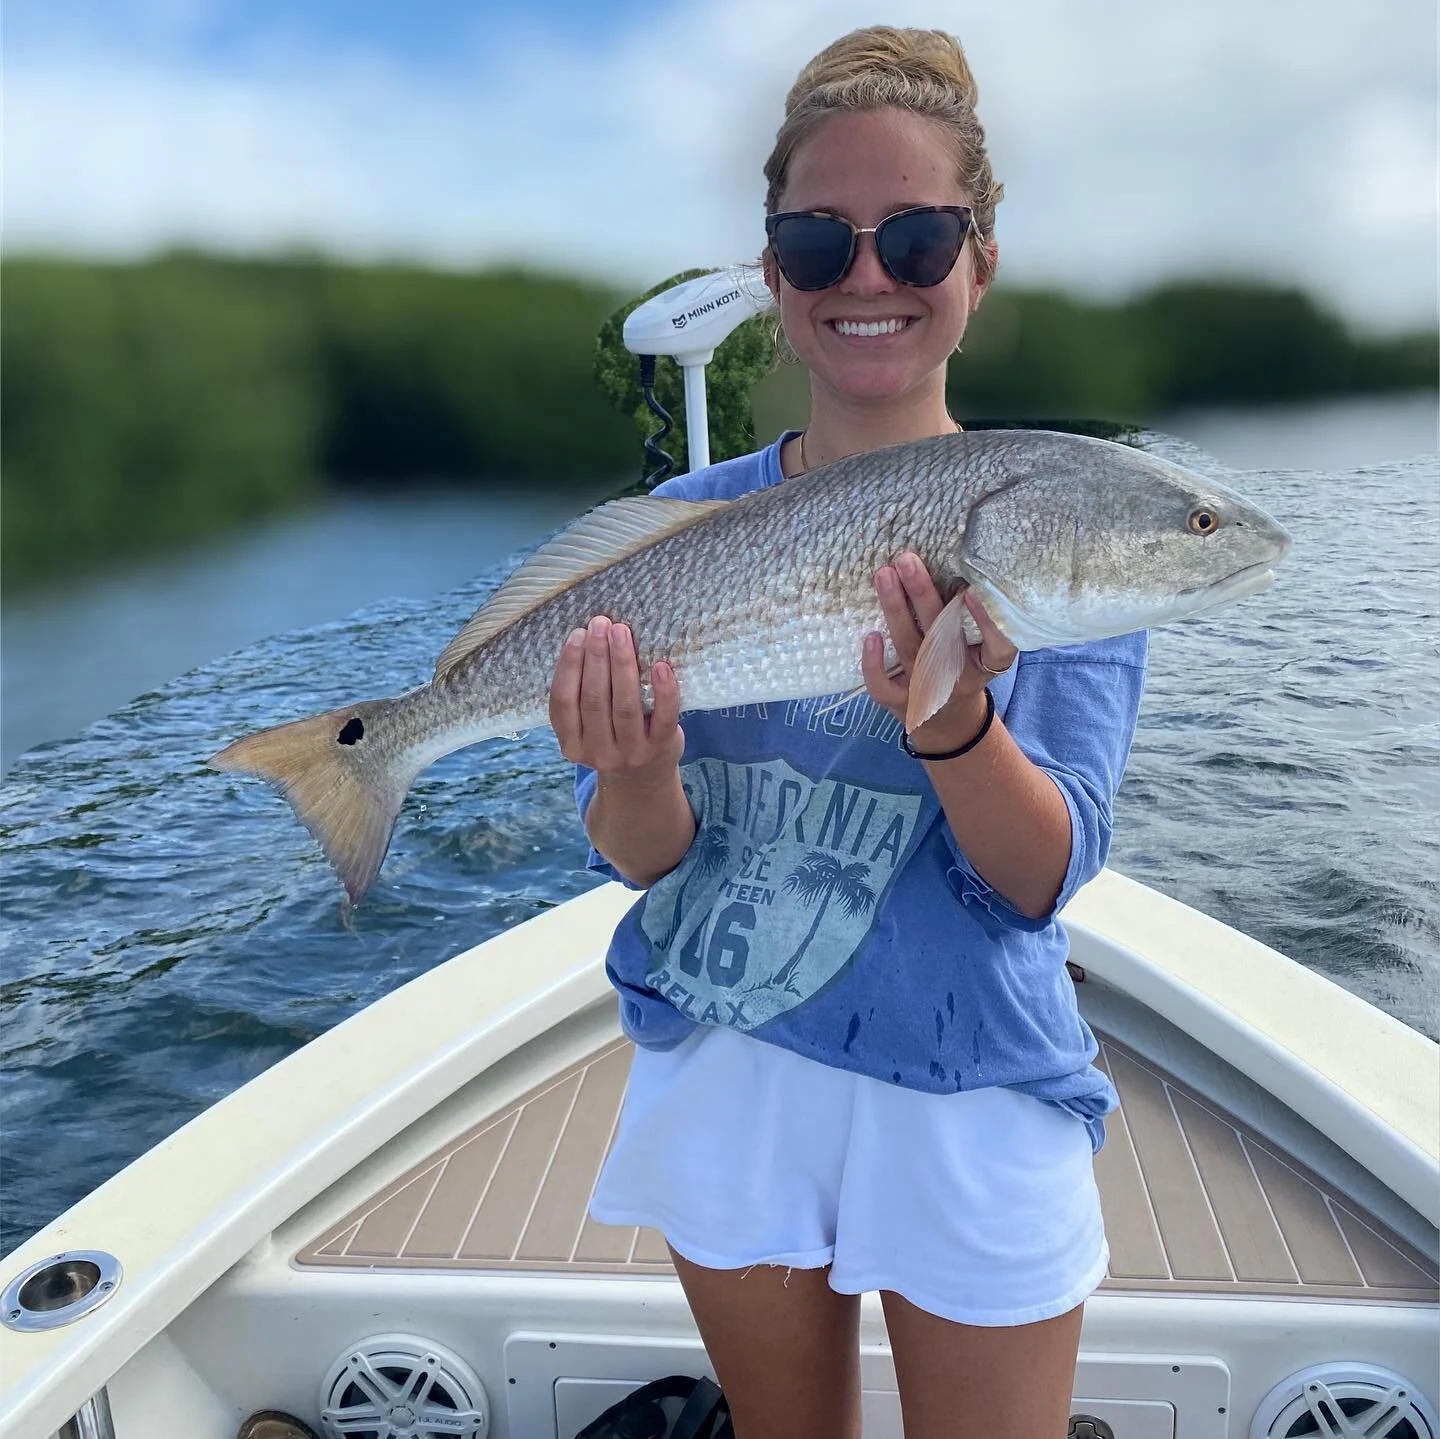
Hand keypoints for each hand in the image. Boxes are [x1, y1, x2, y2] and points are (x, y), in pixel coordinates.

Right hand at [549, 615, 683, 778]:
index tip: (578, 634)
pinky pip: (663, 718)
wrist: (644, 778)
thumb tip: (588, 637)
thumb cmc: (612, 736)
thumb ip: (583, 694)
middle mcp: (598, 753)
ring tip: (621, 633)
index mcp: (572, 744)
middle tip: (600, 624)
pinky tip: (661, 666)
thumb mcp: (588, 726)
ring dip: (622, 665)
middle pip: (593, 700)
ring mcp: (631, 753)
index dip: (569, 666)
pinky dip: (664, 691)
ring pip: (625, 706)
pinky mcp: (661, 747)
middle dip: (596, 657)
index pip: (563, 702)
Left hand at [861, 552, 1016, 747]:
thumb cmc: (964, 668)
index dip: (988, 621)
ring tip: (884, 575)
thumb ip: (974, 617)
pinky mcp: (900, 701)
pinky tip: (870, 636)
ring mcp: (927, 689)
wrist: (948, 724)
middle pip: (942, 633)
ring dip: (895, 609)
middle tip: (907, 559)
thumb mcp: (981, 648)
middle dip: (923, 594)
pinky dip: (874, 663)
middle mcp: (958, 674)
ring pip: (910, 647)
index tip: (972, 590)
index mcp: (986, 661)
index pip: (998, 644)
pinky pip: (883, 686)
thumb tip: (953, 557)